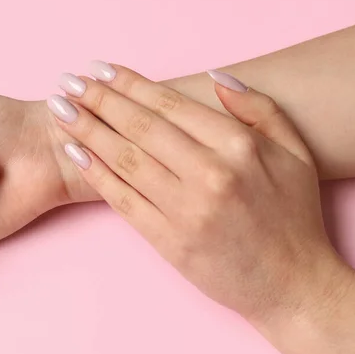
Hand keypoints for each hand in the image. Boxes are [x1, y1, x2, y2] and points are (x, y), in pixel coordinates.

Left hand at [48, 62, 354, 353]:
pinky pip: (123, 200)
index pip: (169, 104)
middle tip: (69, 82)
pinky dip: (96, 174)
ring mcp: (185, 210)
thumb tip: (215, 77)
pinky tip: (75, 152)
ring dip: (87, 130)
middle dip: (98, 100)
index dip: (129, 84)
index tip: (101, 69)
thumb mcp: (294, 152)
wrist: (292, 284)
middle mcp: (210, 174)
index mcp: (238, 146)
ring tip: (60, 110)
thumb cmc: (293, 216)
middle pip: (140, 127)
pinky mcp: (168, 241)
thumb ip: (258, 109)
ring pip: (125, 159)